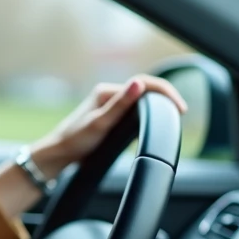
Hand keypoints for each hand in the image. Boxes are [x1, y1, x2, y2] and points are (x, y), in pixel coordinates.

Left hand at [29, 75, 188, 178]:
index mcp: (106, 91)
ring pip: (140, 99)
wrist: (58, 155)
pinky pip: (134, 109)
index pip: (145, 83)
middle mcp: (108, 94)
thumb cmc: (74, 140)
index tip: (180, 109)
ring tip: (173, 115)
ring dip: (157, 104)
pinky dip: (147, 112)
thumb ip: (120, 104)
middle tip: (181, 112)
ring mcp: (108, 105)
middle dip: (165, 97)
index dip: (166, 93)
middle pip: (145, 89)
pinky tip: (154, 121)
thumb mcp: (99, 123)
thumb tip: (139, 84)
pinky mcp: (109, 116)